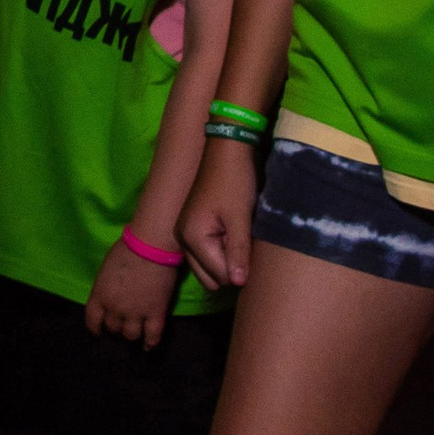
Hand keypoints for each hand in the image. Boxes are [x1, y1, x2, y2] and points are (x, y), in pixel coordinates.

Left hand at [88, 235, 176, 346]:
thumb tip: (111, 294)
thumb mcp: (106, 269)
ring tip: (135, 332)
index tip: (98, 333)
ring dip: (131, 335)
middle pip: (113, 328)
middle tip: (121, 327)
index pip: (92, 320)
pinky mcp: (156, 313)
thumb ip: (106, 286)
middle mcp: (115, 308)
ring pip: (130, 335)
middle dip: (115, 329)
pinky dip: (150, 344)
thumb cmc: (126, 249)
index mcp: (100, 295)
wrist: (151, 246)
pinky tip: (148, 347)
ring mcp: (136, 313)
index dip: (95, 329)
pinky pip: (152, 336)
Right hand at [178, 136, 259, 293]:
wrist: (227, 150)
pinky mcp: (192, 229)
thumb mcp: (240, 218)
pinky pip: (207, 255)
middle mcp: (183, 240)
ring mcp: (185, 234)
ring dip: (226, 260)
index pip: (220, 276)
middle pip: (211, 277)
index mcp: (192, 238)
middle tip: (244, 242)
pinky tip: (232, 233)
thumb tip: (239, 283)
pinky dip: (221, 251)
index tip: (250, 244)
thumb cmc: (235, 181)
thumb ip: (239, 252)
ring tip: (239, 237)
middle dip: (230, 268)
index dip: (241, 268)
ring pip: (208, 268)